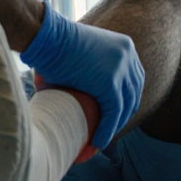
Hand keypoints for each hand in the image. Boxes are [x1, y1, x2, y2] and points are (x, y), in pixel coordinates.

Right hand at [19, 4, 143, 148]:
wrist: (46, 38)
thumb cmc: (54, 44)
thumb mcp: (84, 52)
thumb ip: (92, 67)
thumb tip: (83, 87)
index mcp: (125, 47)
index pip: (134, 79)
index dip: (127, 99)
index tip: (115, 114)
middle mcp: (128, 56)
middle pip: (133, 92)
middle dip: (123, 114)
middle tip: (107, 129)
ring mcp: (121, 69)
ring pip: (125, 107)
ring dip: (115, 126)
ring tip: (100, 139)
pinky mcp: (110, 84)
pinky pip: (113, 113)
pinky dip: (106, 130)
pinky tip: (98, 142)